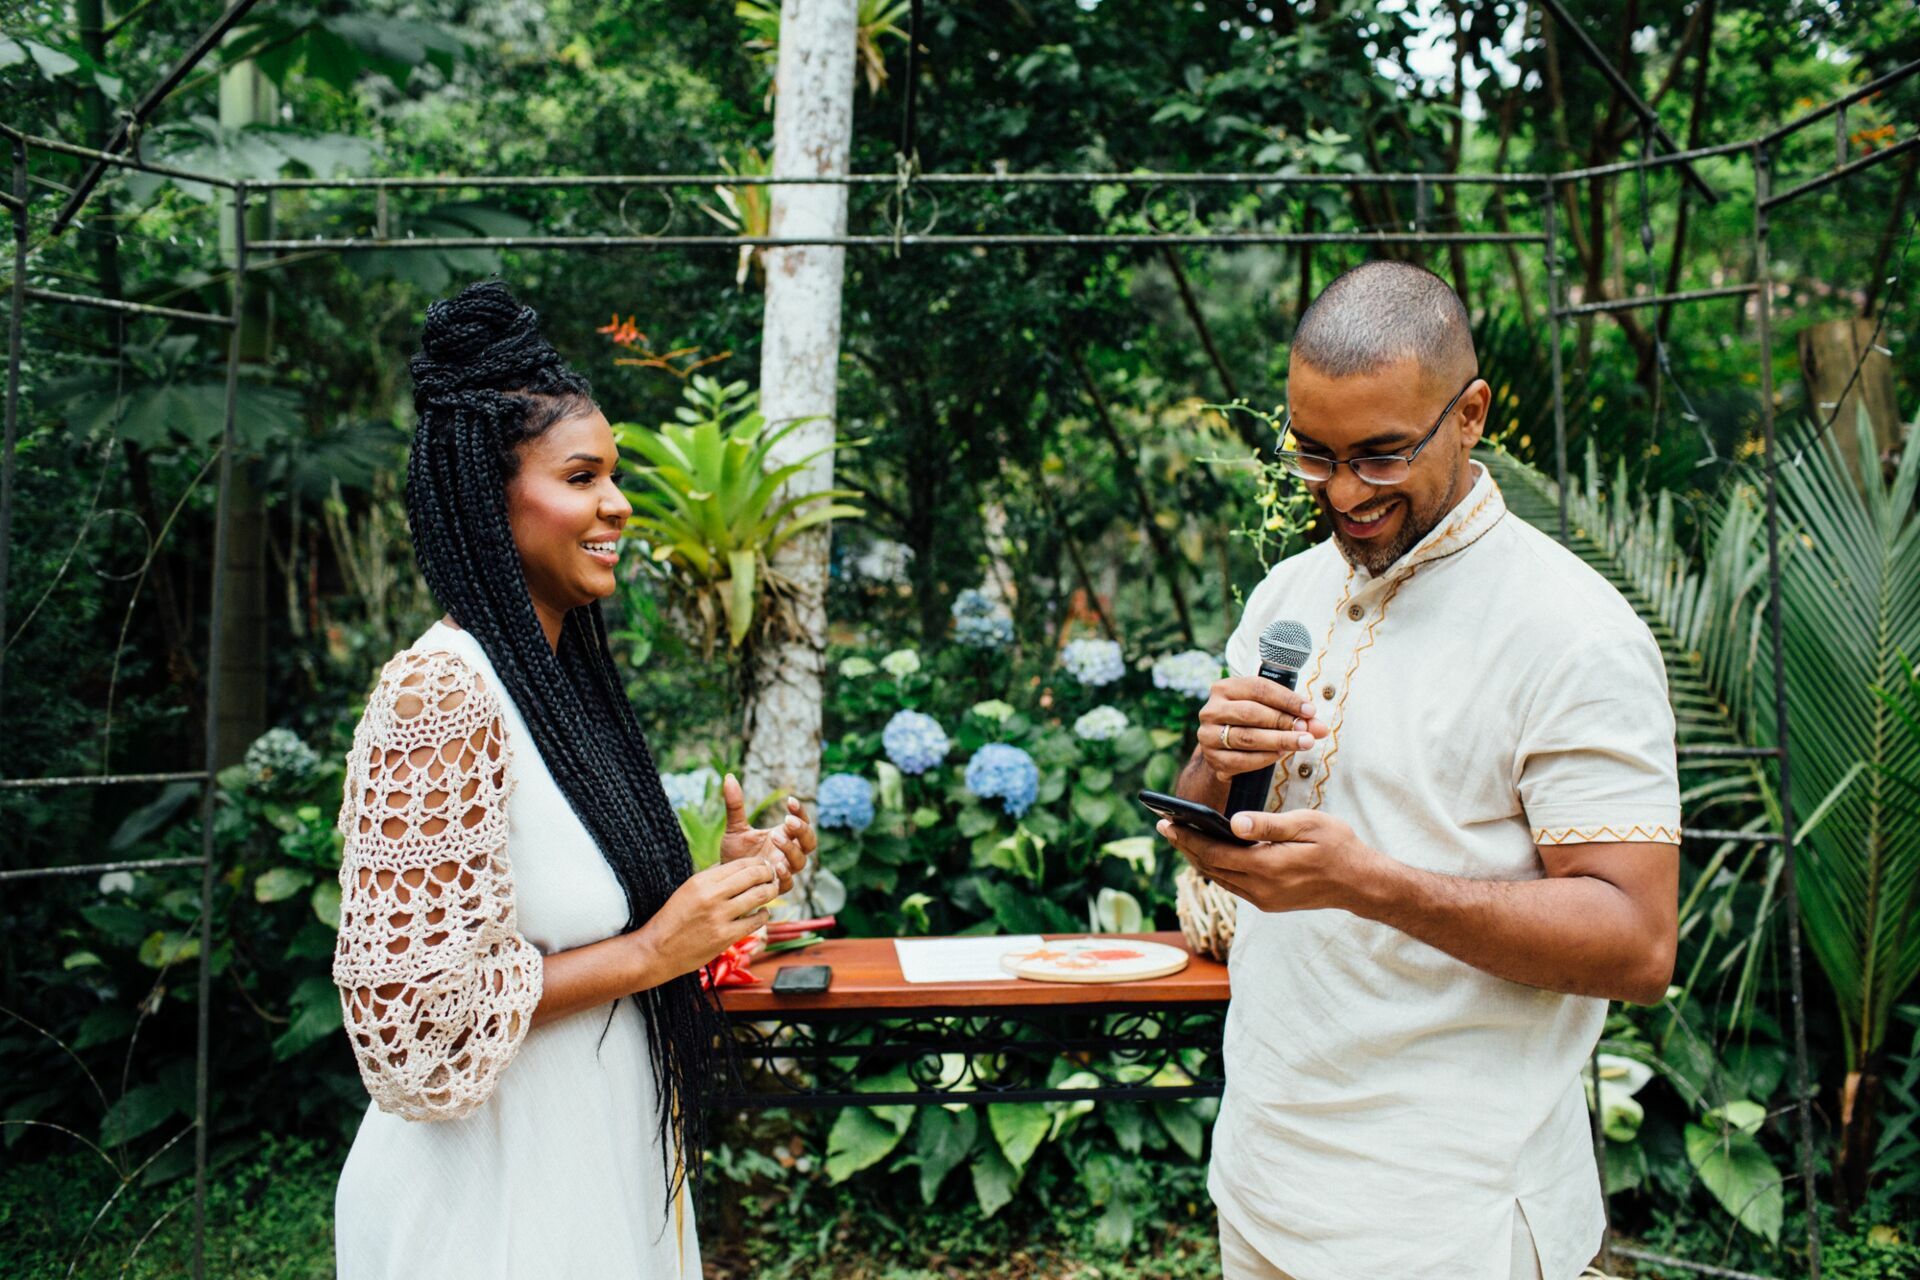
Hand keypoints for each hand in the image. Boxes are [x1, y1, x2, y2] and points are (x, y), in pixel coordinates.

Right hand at [633, 859, 781, 981]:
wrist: (657, 950)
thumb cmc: (673, 918)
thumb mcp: (687, 890)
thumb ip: (710, 878)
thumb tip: (733, 867)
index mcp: (701, 881)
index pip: (739, 864)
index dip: (756, 863)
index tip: (764, 865)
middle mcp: (712, 896)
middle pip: (751, 877)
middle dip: (767, 874)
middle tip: (774, 875)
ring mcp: (719, 917)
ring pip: (757, 897)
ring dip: (770, 892)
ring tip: (773, 890)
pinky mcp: (725, 937)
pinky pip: (754, 922)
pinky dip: (763, 915)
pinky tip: (764, 913)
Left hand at [718, 773, 813, 893]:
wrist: (725, 879)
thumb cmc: (736, 853)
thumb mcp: (735, 828)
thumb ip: (735, 806)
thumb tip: (728, 777)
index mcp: (785, 835)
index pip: (802, 821)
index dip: (800, 811)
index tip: (790, 800)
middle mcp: (789, 853)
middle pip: (809, 842)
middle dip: (802, 830)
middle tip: (788, 821)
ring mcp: (785, 870)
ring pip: (801, 861)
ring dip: (792, 849)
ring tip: (776, 838)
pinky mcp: (776, 887)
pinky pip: (788, 883)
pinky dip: (785, 875)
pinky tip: (777, 866)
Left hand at [1155, 808, 1383, 914]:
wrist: (1361, 883)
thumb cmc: (1339, 846)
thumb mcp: (1308, 825)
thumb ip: (1269, 824)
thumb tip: (1233, 822)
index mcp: (1267, 868)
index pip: (1214, 854)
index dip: (1187, 838)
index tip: (1166, 823)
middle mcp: (1261, 889)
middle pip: (1210, 868)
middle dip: (1186, 847)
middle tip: (1166, 826)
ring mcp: (1264, 899)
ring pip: (1219, 878)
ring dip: (1199, 858)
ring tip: (1182, 837)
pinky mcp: (1269, 902)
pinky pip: (1233, 884)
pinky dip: (1218, 867)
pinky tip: (1211, 852)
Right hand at [1196, 676, 1330, 782]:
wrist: (1224, 751)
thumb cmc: (1251, 724)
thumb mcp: (1269, 712)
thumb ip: (1295, 717)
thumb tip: (1321, 728)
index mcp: (1224, 689)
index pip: (1258, 688)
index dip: (1287, 699)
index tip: (1310, 711)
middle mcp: (1211, 710)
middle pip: (1251, 713)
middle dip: (1284, 722)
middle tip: (1308, 731)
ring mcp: (1208, 735)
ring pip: (1247, 737)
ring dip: (1279, 741)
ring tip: (1302, 743)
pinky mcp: (1212, 759)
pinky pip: (1242, 760)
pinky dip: (1265, 758)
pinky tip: (1280, 754)